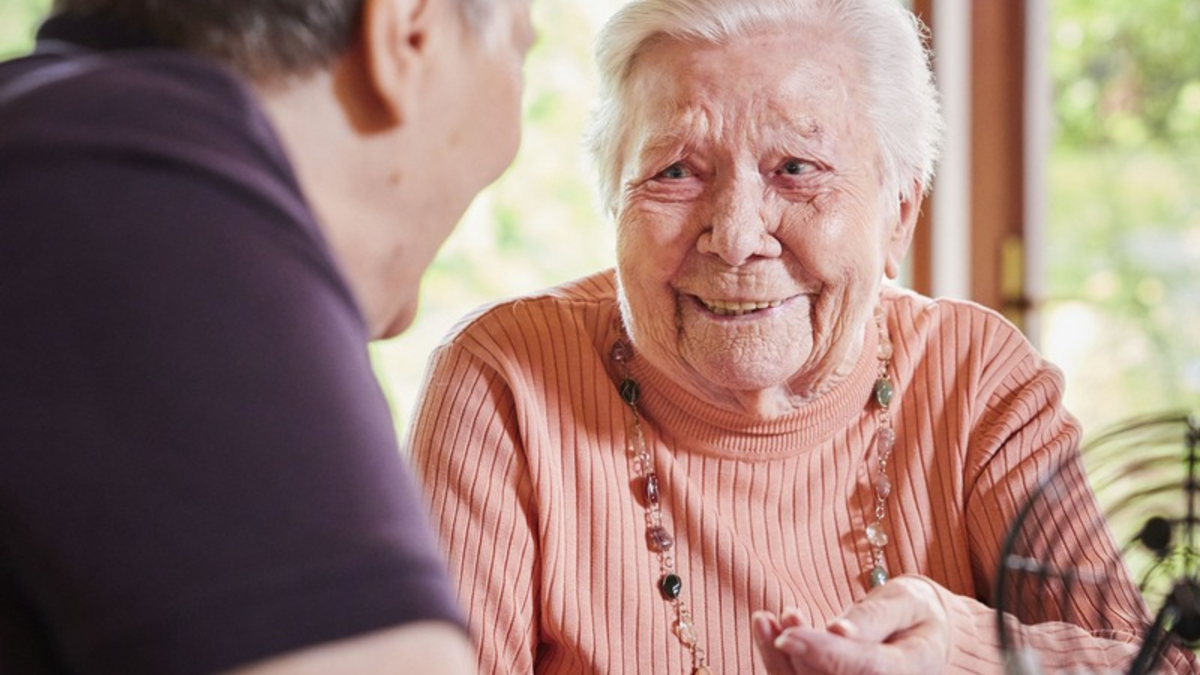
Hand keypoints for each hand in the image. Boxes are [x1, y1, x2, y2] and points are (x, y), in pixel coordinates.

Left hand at [752, 575, 950, 674]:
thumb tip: (837, 630)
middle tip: (778, 615)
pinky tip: (767, 629)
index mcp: (910, 669)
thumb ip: (874, 617)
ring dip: (779, 661)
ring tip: (764, 620)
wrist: (920, 633)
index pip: (865, 667)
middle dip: (800, 655)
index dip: (824, 654)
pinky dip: (779, 662)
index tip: (787, 635)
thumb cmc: (914, 612)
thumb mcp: (905, 602)